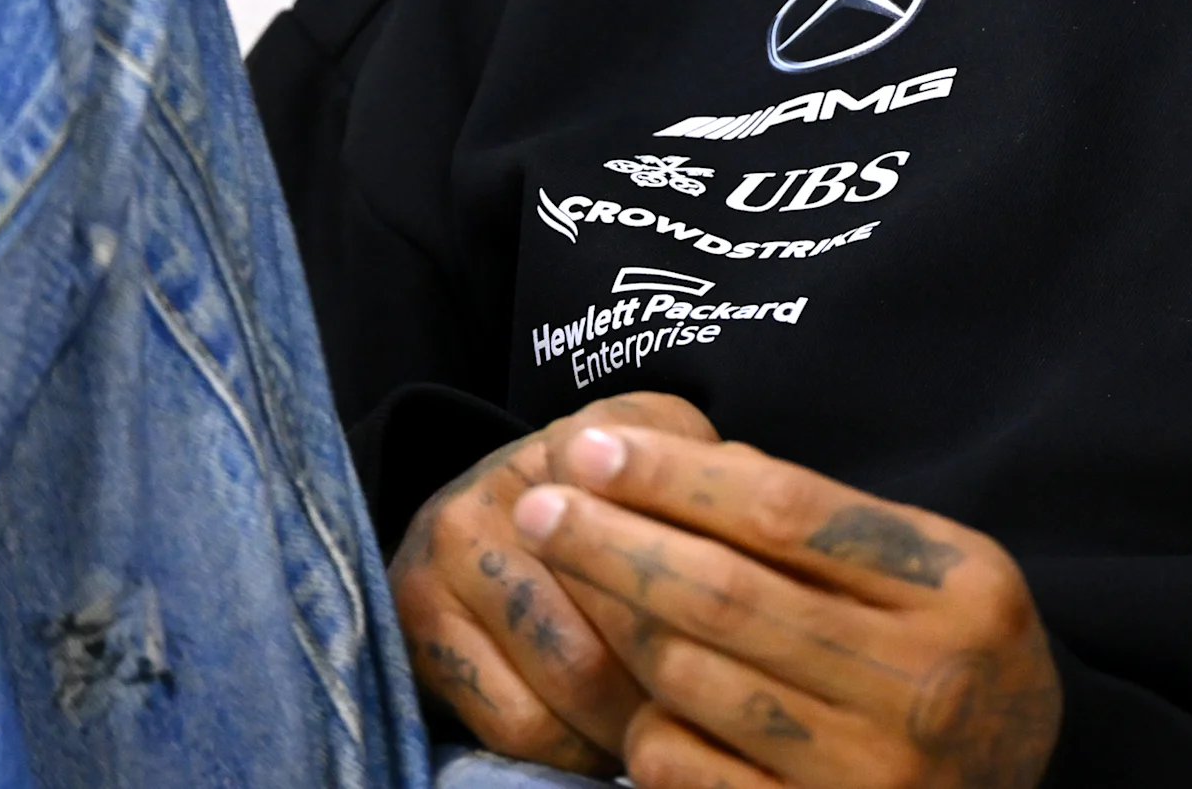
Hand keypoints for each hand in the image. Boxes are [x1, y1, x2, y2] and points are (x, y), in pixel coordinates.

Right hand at [392, 391, 720, 773]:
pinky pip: (516, 722)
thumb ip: (722, 482)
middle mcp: (508, 490)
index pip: (663, 536)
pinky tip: (608, 746)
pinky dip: (574, 751)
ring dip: (632, 722)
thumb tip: (772, 539)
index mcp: (585, 441)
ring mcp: (451, 555)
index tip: (757, 655)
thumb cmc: (609, 496)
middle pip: (618, 612)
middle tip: (729, 716)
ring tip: (675, 734)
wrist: (491, 509)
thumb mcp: (669, 461)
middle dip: (679, 674)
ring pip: (570, 676)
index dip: (714, 607)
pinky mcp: (419, 625)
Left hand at [513, 421, 1060, 788]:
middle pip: (725, 596)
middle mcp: (920, 686)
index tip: (592, 448)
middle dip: (614, 542)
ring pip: (691, 683)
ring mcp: (870, 775)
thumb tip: (679, 466)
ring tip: (579, 591)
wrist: (1018, 787)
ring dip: (617, 628)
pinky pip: (684, 771)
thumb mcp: (933, 568)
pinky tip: (630, 692)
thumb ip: (827, 522)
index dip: (676, 477)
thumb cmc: (951, 652)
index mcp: (960, 588)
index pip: (789, 513)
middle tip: (539, 506)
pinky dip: (643, 724)